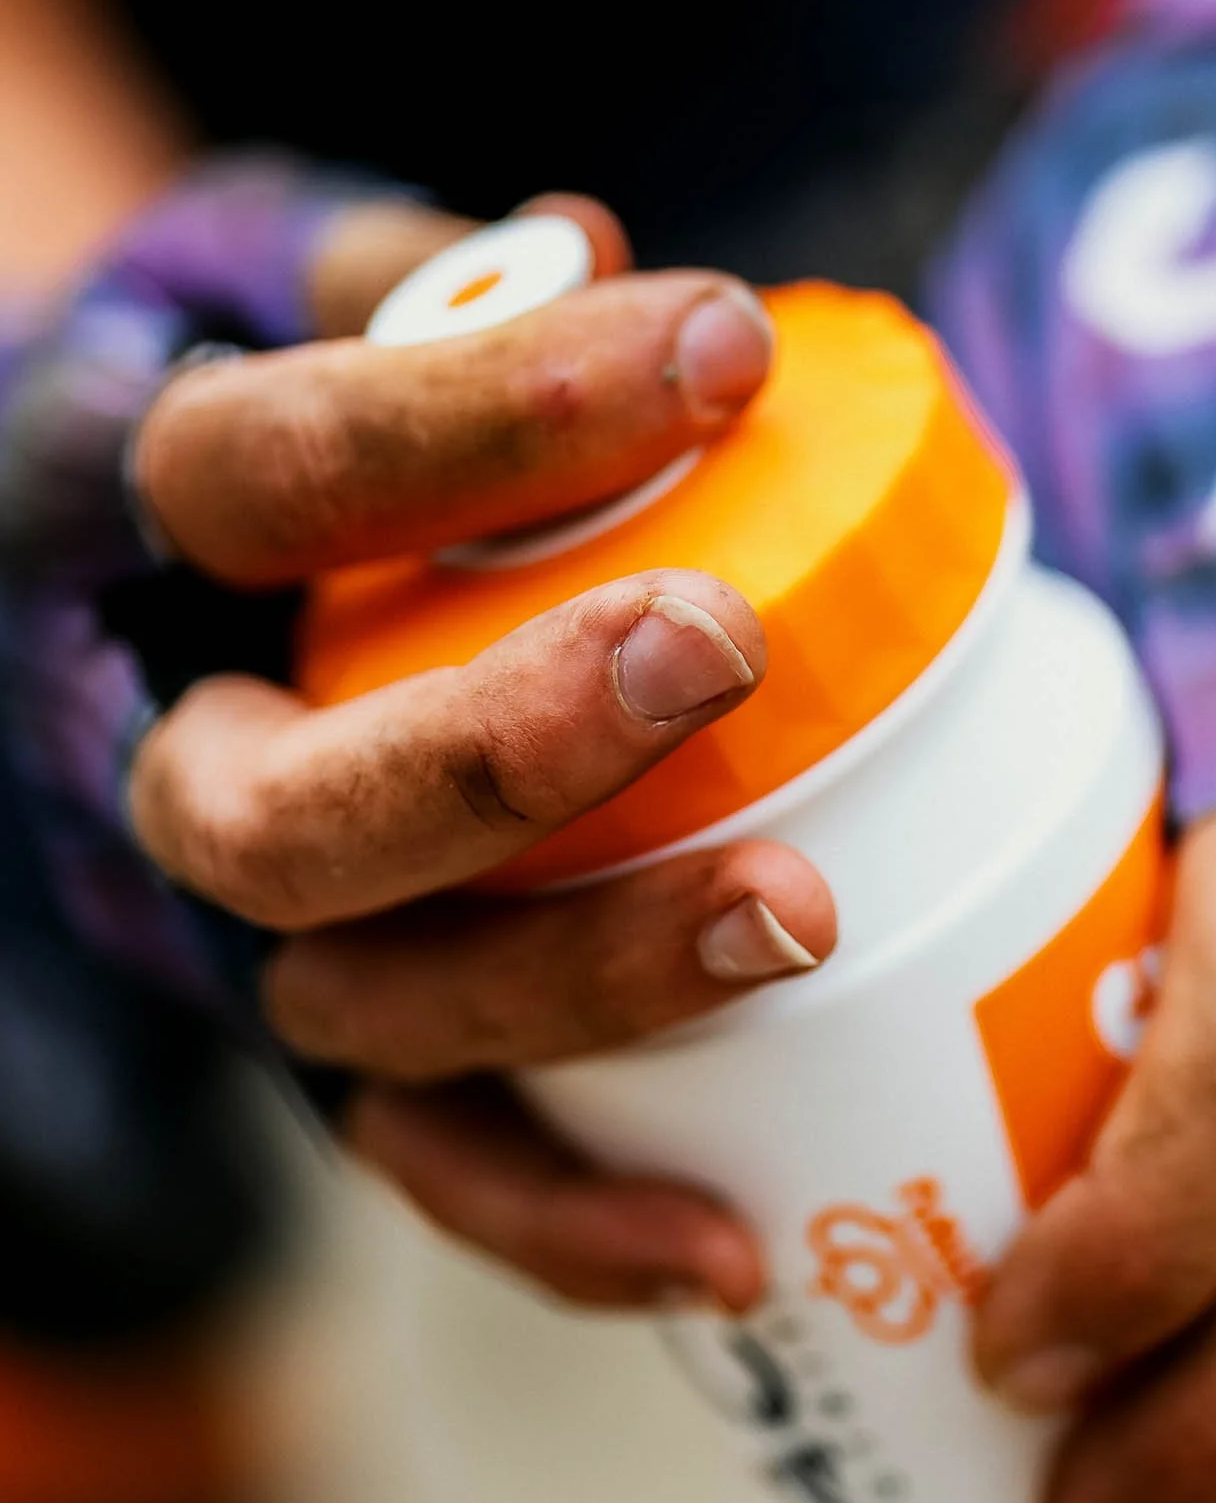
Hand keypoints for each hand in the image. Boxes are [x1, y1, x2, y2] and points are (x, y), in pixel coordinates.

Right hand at [123, 188, 834, 1310]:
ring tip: (796, 913)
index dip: (471, 422)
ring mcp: (251, 944)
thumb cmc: (271, 430)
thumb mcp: (295, 301)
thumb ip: (428, 293)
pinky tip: (731, 1244)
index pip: (256, 479)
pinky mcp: (343, 1060)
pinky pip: (434, 1169)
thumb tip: (602, 259)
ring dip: (582, 981)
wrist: (137, 603)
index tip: (717, 344)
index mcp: (131, 549)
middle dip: (497, 753)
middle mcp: (167, 770)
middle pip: (280, 822)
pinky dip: (573, 1223)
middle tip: (712, 648)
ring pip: (370, 1010)